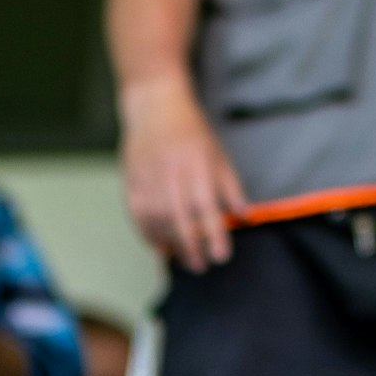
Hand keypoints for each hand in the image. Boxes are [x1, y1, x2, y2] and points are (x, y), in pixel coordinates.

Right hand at [119, 75, 246, 271]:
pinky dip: (147, 234)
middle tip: (201, 266)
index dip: (214, 234)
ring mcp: (147, 177)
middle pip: (179, 218)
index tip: (221, 256)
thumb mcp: (219, 156)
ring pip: (155, 220)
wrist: (155, 108)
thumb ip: (231, 187)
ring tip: (183, 259)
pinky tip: (159, 247)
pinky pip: (137, 215)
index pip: (207, 207)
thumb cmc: (193, 133)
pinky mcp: (130, 181)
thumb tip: (245, 216)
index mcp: (197, 165)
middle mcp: (170, 173)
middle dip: (190, 247)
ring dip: (168, 244)